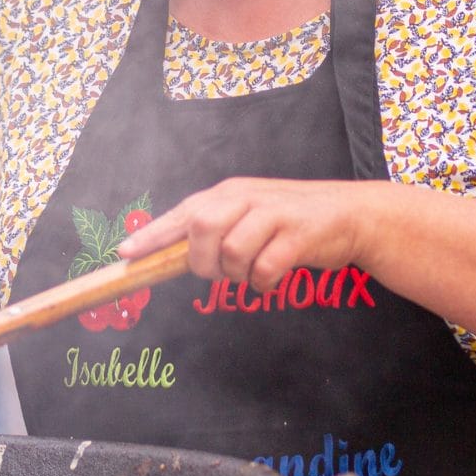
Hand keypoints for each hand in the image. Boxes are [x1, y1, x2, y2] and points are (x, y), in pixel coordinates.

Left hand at [119, 177, 371, 293]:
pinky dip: (263, 283)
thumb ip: (212, 228)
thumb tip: (167, 254)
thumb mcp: (247, 215)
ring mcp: (273, 213)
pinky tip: (272, 277)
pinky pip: (264, 269)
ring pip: (233, 252)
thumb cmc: (289, 221)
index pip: (182, 213)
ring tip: (253, 270)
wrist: (349, 215)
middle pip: (202, 230)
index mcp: (228, 193)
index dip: (152, 236)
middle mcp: (246, 197)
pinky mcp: (298, 234)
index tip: (125, 254)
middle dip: (204, 262)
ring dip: (238, 274)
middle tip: (219, 272)